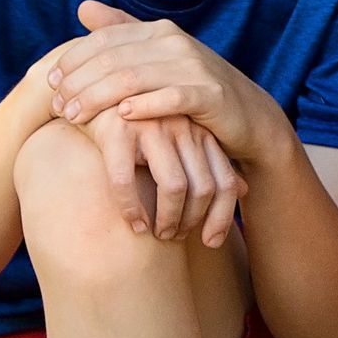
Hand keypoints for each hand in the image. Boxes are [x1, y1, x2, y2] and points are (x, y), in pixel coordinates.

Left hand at [47, 2, 281, 167]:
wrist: (249, 118)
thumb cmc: (194, 91)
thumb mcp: (158, 60)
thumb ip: (122, 33)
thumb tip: (83, 7)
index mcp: (159, 31)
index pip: (104, 38)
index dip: (73, 59)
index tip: (49, 81)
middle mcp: (176, 42)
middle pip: (112, 59)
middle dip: (78, 83)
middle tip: (55, 106)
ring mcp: (195, 67)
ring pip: (132, 78)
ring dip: (97, 98)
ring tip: (73, 118)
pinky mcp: (210, 95)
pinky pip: (170, 98)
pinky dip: (143, 106)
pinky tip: (120, 117)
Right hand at [78, 101, 243, 248]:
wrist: (91, 94)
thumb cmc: (140, 126)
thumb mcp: (178, 142)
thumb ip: (208, 163)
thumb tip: (245, 189)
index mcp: (200, 131)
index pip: (225, 182)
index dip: (222, 217)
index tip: (211, 243)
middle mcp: (182, 126)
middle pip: (203, 188)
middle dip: (190, 221)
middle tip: (173, 237)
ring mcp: (152, 125)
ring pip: (173, 186)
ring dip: (166, 219)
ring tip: (156, 234)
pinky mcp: (117, 129)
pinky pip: (127, 181)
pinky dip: (131, 209)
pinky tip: (133, 224)